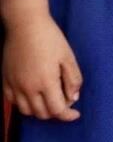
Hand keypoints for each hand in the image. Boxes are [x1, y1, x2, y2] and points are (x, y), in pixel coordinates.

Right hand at [1, 2, 81, 121]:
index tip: (76, 114)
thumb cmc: (50, 39)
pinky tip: (33, 95)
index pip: (57, 110)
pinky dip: (24, 104)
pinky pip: (13, 102)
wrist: (25, 25)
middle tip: (65, 100)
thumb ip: (73, 80)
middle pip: (42, 113)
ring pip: (26, 111)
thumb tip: (73, 98)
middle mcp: (27, 88)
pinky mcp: (5, 80)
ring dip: (40, 110)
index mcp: (46, 82)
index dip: (68, 115)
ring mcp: (14, 85)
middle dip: (56, 111)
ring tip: (50, 98)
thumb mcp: (68, 58)